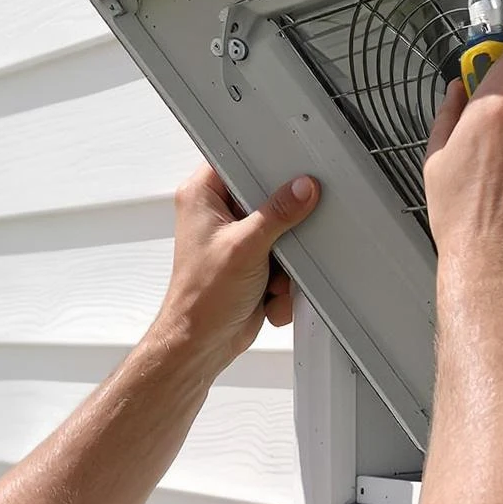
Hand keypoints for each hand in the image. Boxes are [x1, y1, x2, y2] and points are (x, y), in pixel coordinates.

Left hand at [150, 166, 318, 373]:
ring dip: (283, 261)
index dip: (265, 168)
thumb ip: (278, 213)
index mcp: (202, 197)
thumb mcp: (245, 246)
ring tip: (269, 276)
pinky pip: (281, 259)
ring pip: (279, 232)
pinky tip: (268, 291)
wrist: (202, 343)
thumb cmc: (201, 298)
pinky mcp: (251, 263)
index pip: (237, 161)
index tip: (289, 176)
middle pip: (266, 199)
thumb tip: (301, 189)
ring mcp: (235, 240)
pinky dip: (281, 278)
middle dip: (281, 230)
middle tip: (278, 241)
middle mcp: (216, 215)